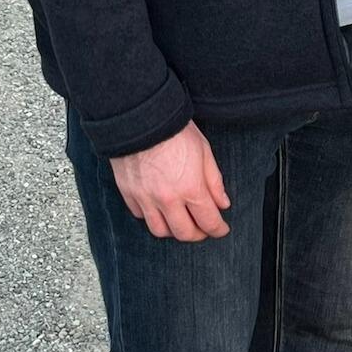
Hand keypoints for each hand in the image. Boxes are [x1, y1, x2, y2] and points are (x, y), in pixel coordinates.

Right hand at [111, 122, 231, 241]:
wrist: (141, 117)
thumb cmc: (174, 129)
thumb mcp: (204, 151)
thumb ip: (214, 181)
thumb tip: (222, 203)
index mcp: (191, 188)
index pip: (209, 222)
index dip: (219, 229)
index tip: (221, 228)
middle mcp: (167, 199)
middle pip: (184, 233)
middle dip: (198, 234)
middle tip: (203, 228)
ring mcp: (145, 198)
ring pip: (160, 231)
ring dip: (173, 230)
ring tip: (180, 221)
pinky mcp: (129, 193)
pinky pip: (140, 215)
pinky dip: (151, 216)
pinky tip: (159, 208)